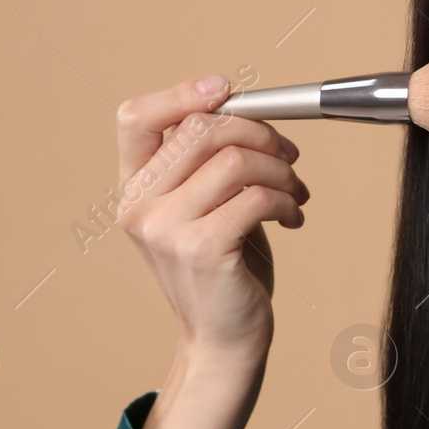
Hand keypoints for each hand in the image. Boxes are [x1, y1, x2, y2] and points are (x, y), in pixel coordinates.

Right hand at [113, 74, 307, 359]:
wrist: (224, 338)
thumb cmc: (223, 266)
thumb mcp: (203, 206)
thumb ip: (206, 161)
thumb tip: (243, 107)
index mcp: (134, 187)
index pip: (135, 118)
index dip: (182, 93)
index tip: (228, 90)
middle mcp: (139, 205)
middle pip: (202, 130)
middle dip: (260, 134)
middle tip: (288, 156)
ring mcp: (165, 228)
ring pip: (235, 161)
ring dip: (280, 171)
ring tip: (293, 193)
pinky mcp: (201, 250)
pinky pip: (256, 197)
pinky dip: (286, 201)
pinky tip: (291, 217)